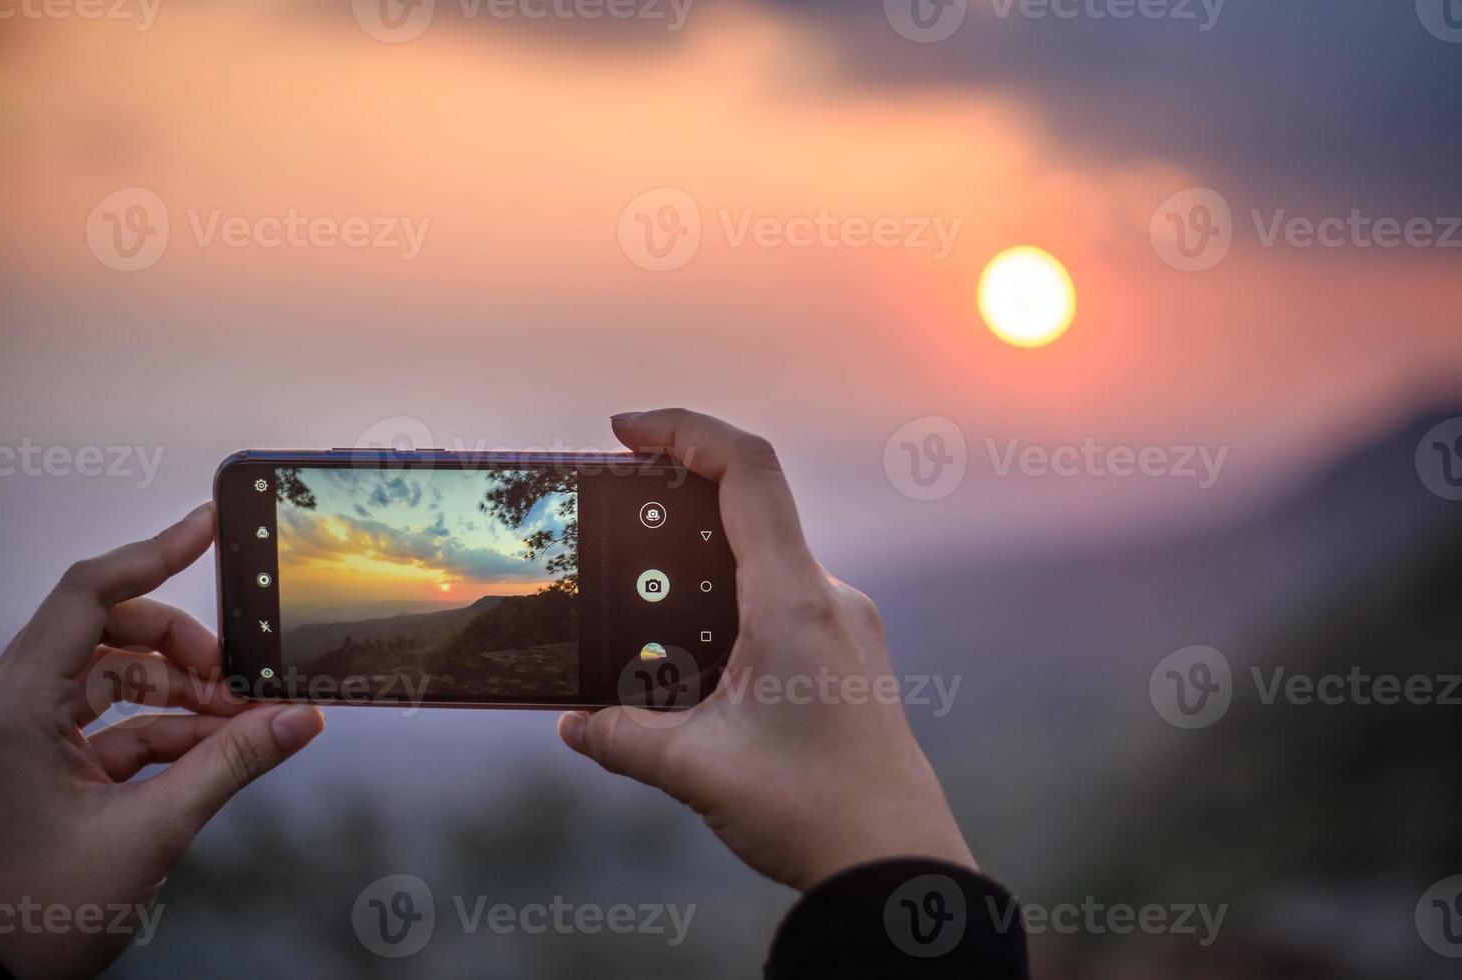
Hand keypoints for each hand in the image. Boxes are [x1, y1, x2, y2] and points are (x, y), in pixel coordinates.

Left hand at [0, 503, 323, 978]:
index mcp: (14, 706)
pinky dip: (169, 733)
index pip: (90, 595)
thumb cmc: (25, 919)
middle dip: (185, 649)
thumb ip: (230, 766)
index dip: (155, 552)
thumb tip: (296, 719)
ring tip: (242, 723)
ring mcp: (24, 738)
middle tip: (238, 676)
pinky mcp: (40, 768)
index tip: (207, 528)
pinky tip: (217, 750)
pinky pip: (114, 725)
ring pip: (117, 681)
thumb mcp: (147, 834)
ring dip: (185, 697)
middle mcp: (11, 708)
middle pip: (112, 635)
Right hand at [559, 410, 974, 891]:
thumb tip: (573, 723)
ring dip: (697, 563)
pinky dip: (726, 603)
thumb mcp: (696, 771)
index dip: (684, 429)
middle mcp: (828, 597)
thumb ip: (622, 737)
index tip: (624, 428)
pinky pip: (779, 599)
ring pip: (761, 558)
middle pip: (747, 506)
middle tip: (611, 517)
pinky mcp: (846, 653)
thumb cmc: (816, 812)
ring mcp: (843, 623)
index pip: (746, 471)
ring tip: (641, 604)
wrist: (898, 864)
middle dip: (672, 502)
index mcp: (796, 601)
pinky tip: (690, 657)